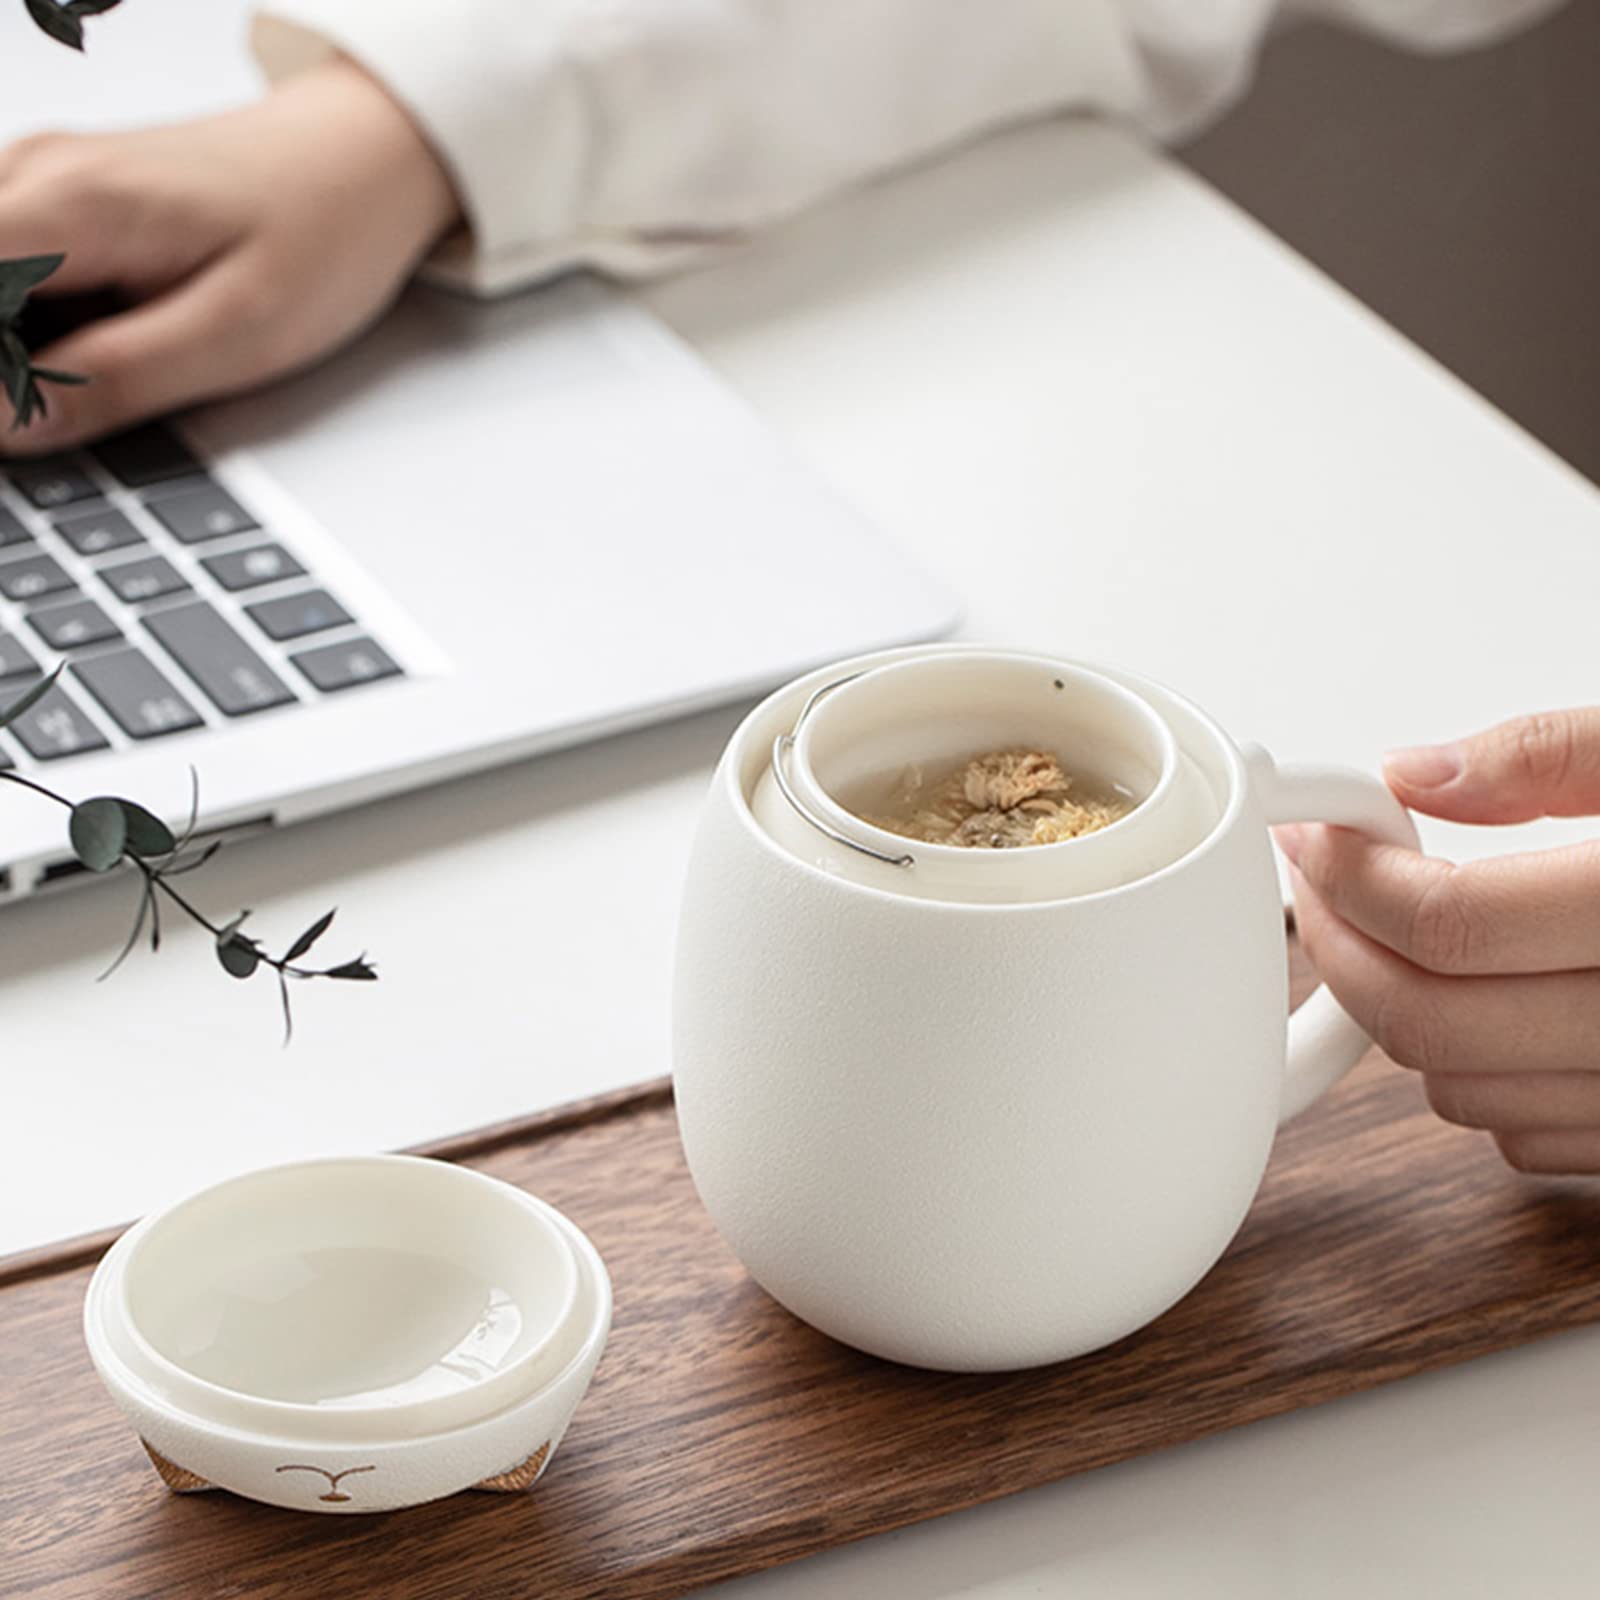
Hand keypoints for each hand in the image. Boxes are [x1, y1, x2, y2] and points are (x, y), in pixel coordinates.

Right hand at [0, 59, 460, 450]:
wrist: (363, 163)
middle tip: (92, 402)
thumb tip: (10, 429)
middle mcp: (37, 178)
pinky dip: (45, 325)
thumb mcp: (236, 337)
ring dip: (24, 350)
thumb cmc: (323, 234)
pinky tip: (117, 344)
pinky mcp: (65, 206)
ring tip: (129, 366)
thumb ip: (114, 382)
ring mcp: (45, 186)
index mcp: (72, 204)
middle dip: (6, 367)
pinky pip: (17, 275)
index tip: (25, 424)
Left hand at [1278, 709, 1599, 1174]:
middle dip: (1344, 946)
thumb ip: (1553, 756)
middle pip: (1427, 1020)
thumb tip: (1416, 773)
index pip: (1447, 923)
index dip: (1352, 877)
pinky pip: (1523, 1142)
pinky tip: (1487, 1004)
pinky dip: (1475, 1077)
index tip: (1316, 840)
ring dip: (1400, 1014)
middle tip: (1322, 887)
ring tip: (1400, 937)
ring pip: (1459, 1092)